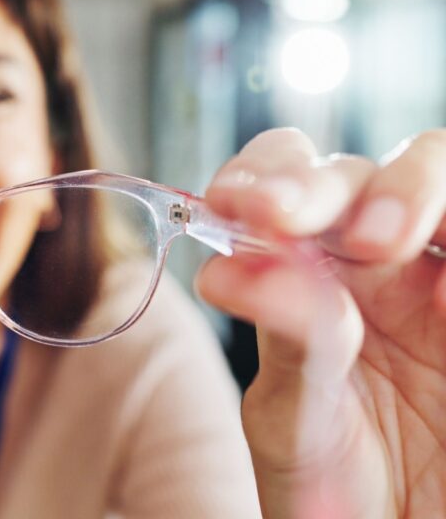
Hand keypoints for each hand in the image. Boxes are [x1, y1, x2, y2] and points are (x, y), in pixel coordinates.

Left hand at [196, 128, 445, 518]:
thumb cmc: (332, 483)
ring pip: (433, 172)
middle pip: (355, 174)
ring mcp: (441, 279)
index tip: (235, 201)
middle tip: (284, 214)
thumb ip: (281, 337)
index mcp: (304, 274)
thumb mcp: (292, 415)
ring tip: (377, 241)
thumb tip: (230, 266)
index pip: (279, 186)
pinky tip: (436, 273)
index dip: (259, 175)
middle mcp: (374, 263)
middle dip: (319, 183)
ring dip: (406, 187)